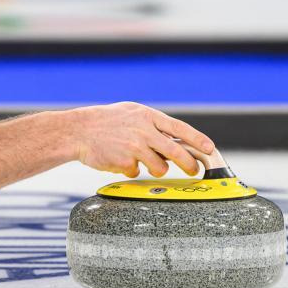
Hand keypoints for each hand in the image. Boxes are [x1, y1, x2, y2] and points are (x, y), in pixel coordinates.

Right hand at [75, 102, 215, 178]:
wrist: (78, 131)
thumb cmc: (105, 122)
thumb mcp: (131, 114)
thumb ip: (151, 124)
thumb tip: (174, 138)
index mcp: (147, 116)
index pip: (179, 129)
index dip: (197, 139)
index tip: (209, 149)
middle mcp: (143, 131)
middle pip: (176, 152)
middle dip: (189, 164)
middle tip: (192, 170)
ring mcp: (135, 147)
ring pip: (159, 167)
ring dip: (156, 169)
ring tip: (142, 161)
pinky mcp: (125, 162)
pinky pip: (138, 173)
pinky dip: (132, 170)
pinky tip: (120, 160)